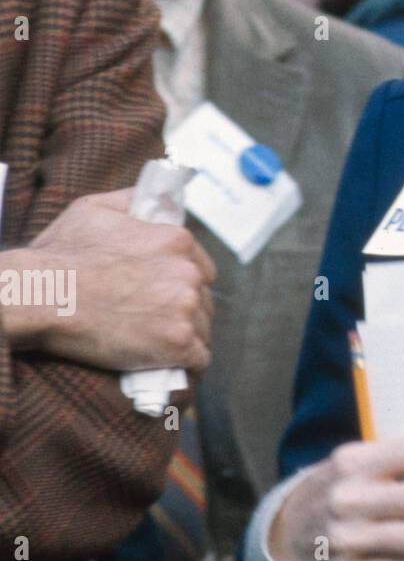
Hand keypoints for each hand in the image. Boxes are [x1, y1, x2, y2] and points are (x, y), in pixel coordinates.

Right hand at [9, 188, 215, 370]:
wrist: (41, 296)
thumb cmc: (61, 254)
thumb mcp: (97, 208)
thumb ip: (134, 200)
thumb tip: (156, 197)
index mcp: (177, 241)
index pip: (202, 268)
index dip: (185, 283)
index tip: (165, 295)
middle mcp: (189, 273)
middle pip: (203, 299)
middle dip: (184, 310)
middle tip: (155, 321)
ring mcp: (185, 309)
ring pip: (203, 328)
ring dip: (186, 336)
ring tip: (156, 343)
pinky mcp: (177, 343)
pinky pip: (199, 358)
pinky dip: (188, 363)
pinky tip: (170, 363)